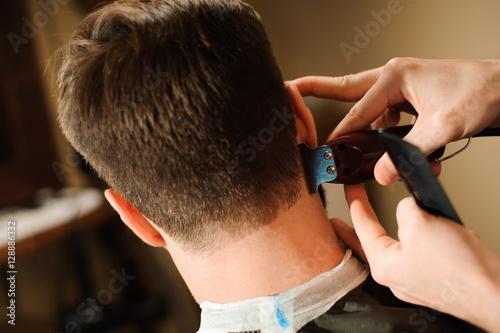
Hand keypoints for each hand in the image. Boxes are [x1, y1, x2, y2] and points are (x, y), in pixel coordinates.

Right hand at [291, 58, 499, 184]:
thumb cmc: (481, 91)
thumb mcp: (443, 126)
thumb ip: (409, 151)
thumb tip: (384, 171)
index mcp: (394, 76)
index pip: (356, 111)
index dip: (340, 134)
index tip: (326, 149)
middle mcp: (394, 79)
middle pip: (349, 93)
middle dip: (321, 94)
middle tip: (293, 91)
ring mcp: (403, 89)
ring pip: (372, 113)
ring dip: (370, 134)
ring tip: (362, 149)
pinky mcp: (412, 100)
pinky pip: (392, 120)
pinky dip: (392, 138)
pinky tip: (401, 151)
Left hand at [330, 184, 499, 331]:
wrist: (493, 292)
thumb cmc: (458, 270)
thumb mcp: (420, 223)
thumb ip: (405, 208)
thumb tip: (408, 208)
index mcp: (384, 265)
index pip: (362, 227)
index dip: (355, 202)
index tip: (350, 189)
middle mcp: (396, 276)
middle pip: (370, 243)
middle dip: (354, 230)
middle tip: (338, 222)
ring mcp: (415, 279)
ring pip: (399, 246)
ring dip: (398, 228)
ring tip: (386, 217)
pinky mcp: (434, 278)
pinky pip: (422, 252)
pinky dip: (424, 238)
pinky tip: (433, 232)